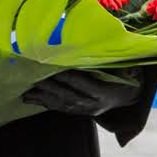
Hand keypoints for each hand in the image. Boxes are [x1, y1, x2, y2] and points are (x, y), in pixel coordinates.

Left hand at [28, 68, 147, 117]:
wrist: (129, 97)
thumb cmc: (126, 76)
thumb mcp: (126, 67)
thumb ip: (116, 59)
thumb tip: (109, 43)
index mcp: (105, 92)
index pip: (84, 84)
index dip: (69, 77)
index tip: (54, 68)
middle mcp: (94, 105)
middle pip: (69, 95)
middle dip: (51, 87)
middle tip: (34, 78)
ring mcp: (85, 111)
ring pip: (62, 104)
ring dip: (43, 98)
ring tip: (27, 92)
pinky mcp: (79, 113)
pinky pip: (60, 108)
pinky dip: (45, 103)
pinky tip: (32, 99)